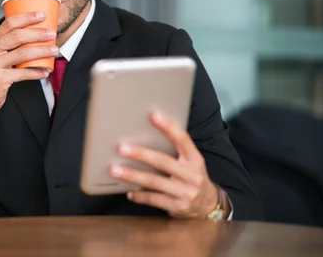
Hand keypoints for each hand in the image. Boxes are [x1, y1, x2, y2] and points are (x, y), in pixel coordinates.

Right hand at [0, 12, 58, 131]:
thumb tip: (33, 39)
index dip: (27, 17)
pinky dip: (36, 72)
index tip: (42, 15)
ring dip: (41, 51)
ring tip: (54, 50)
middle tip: (52, 33)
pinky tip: (45, 71)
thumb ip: (8, 49)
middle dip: (37, 33)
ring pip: (22, 53)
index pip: (9, 24)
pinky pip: (22, 73)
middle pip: (17, 36)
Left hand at [109, 112, 227, 218]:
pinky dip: (140, 195)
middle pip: (163, 161)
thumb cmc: (191, 176)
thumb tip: (145, 133)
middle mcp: (191, 175)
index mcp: (195, 159)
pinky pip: (154, 199)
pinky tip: (128, 191)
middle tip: (121, 148)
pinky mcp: (178, 207)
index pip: (182, 139)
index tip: (153, 115)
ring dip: (132, 175)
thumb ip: (174, 150)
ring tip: (114, 170)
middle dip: (140, 154)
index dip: (168, 127)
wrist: (208, 205)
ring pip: (154, 182)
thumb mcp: (190, 161)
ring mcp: (185, 192)